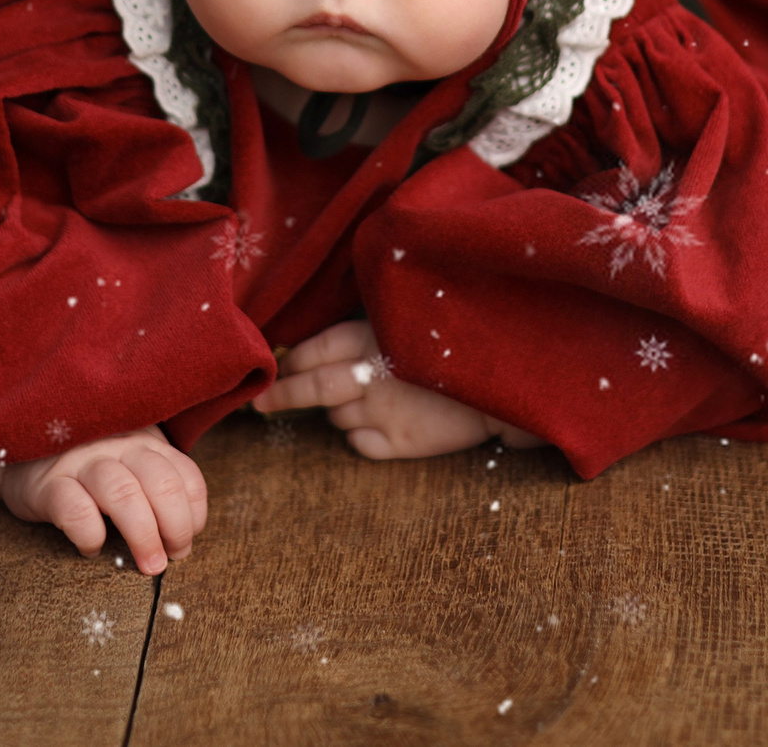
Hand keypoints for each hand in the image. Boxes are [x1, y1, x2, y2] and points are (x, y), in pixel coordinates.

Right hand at [0, 427, 205, 573]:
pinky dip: (91, 534)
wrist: (20, 452)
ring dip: (143, 534)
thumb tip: (184, 536)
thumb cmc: (87, 467)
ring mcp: (81, 462)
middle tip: (170, 559)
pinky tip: (93, 548)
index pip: (184, 475)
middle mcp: (117, 445)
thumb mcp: (128, 463)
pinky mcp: (47, 484)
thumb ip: (156, 486)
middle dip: (174, 527)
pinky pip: (75, 509)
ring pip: (123, 493)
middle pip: (160, 482)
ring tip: (148, 564)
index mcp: (144, 442)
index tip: (186, 541)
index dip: (193, 513)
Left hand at [250, 319, 545, 460]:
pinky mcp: (401, 442)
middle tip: (260, 406)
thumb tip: (320, 345)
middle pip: (311, 387)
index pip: (313, 350)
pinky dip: (360, 437)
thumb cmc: (457, 344)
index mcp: (372, 336)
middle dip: (281, 396)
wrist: (507, 380)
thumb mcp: (409, 323)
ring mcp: (384, 411)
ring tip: (366, 400)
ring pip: (337, 417)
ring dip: (338, 411)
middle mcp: (371, 374)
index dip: (291, 362)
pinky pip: (360, 445)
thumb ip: (370, 334)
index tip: (276, 367)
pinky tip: (381, 424)